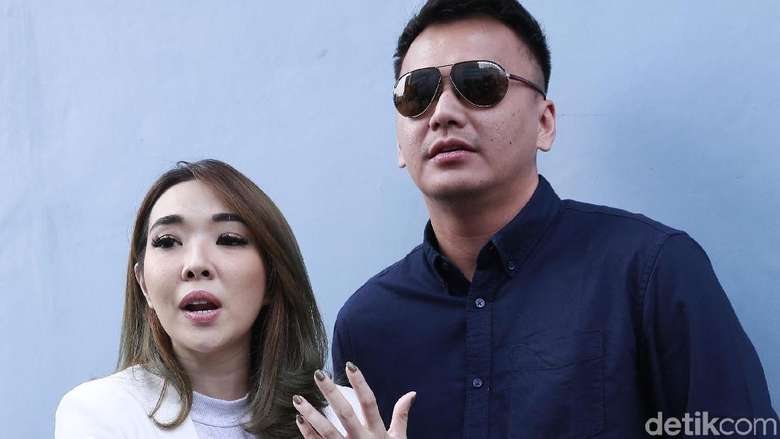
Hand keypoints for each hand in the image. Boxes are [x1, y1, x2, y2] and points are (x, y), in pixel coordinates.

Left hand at [292, 362, 415, 438]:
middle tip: (318, 374)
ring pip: (327, 431)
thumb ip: (401, 416)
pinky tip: (299, 419)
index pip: (369, 403)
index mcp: (377, 432)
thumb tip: (411, 393)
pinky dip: (308, 433)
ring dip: (311, 414)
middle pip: (345, 413)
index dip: (360, 384)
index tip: (350, 365)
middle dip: (331, 393)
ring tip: (297, 399)